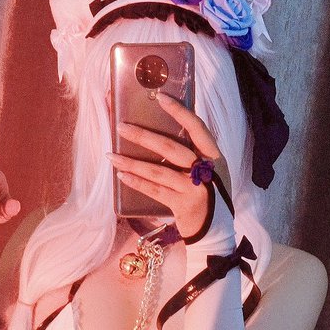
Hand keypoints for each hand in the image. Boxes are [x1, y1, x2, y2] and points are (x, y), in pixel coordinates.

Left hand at [106, 93, 221, 237]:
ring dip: (132, 162)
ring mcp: (195, 189)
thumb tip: (161, 134)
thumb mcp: (209, 172)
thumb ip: (194, 155)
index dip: (179, 111)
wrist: (217, 231)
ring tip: (111, 155)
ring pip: (159, 171)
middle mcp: (206, 171)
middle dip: (144, 136)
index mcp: (214, 156)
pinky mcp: (183, 206)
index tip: (160, 97)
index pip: (197, 128)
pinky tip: (122, 176)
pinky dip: (138, 183)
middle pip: (172, 148)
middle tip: (121, 127)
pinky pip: (156, 191)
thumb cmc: (209, 196)